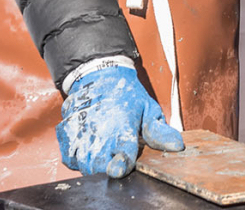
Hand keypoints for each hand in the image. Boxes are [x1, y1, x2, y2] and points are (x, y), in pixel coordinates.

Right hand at [56, 66, 183, 176]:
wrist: (99, 75)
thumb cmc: (127, 95)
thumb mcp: (149, 109)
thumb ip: (159, 131)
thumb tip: (177, 146)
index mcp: (122, 127)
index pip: (121, 156)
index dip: (122, 165)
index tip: (120, 168)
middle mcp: (98, 132)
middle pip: (99, 167)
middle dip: (107, 168)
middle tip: (115, 157)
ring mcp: (80, 134)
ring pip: (83, 165)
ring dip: (93, 164)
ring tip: (103, 150)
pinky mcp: (67, 135)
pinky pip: (70, 159)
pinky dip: (78, 158)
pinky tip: (90, 147)